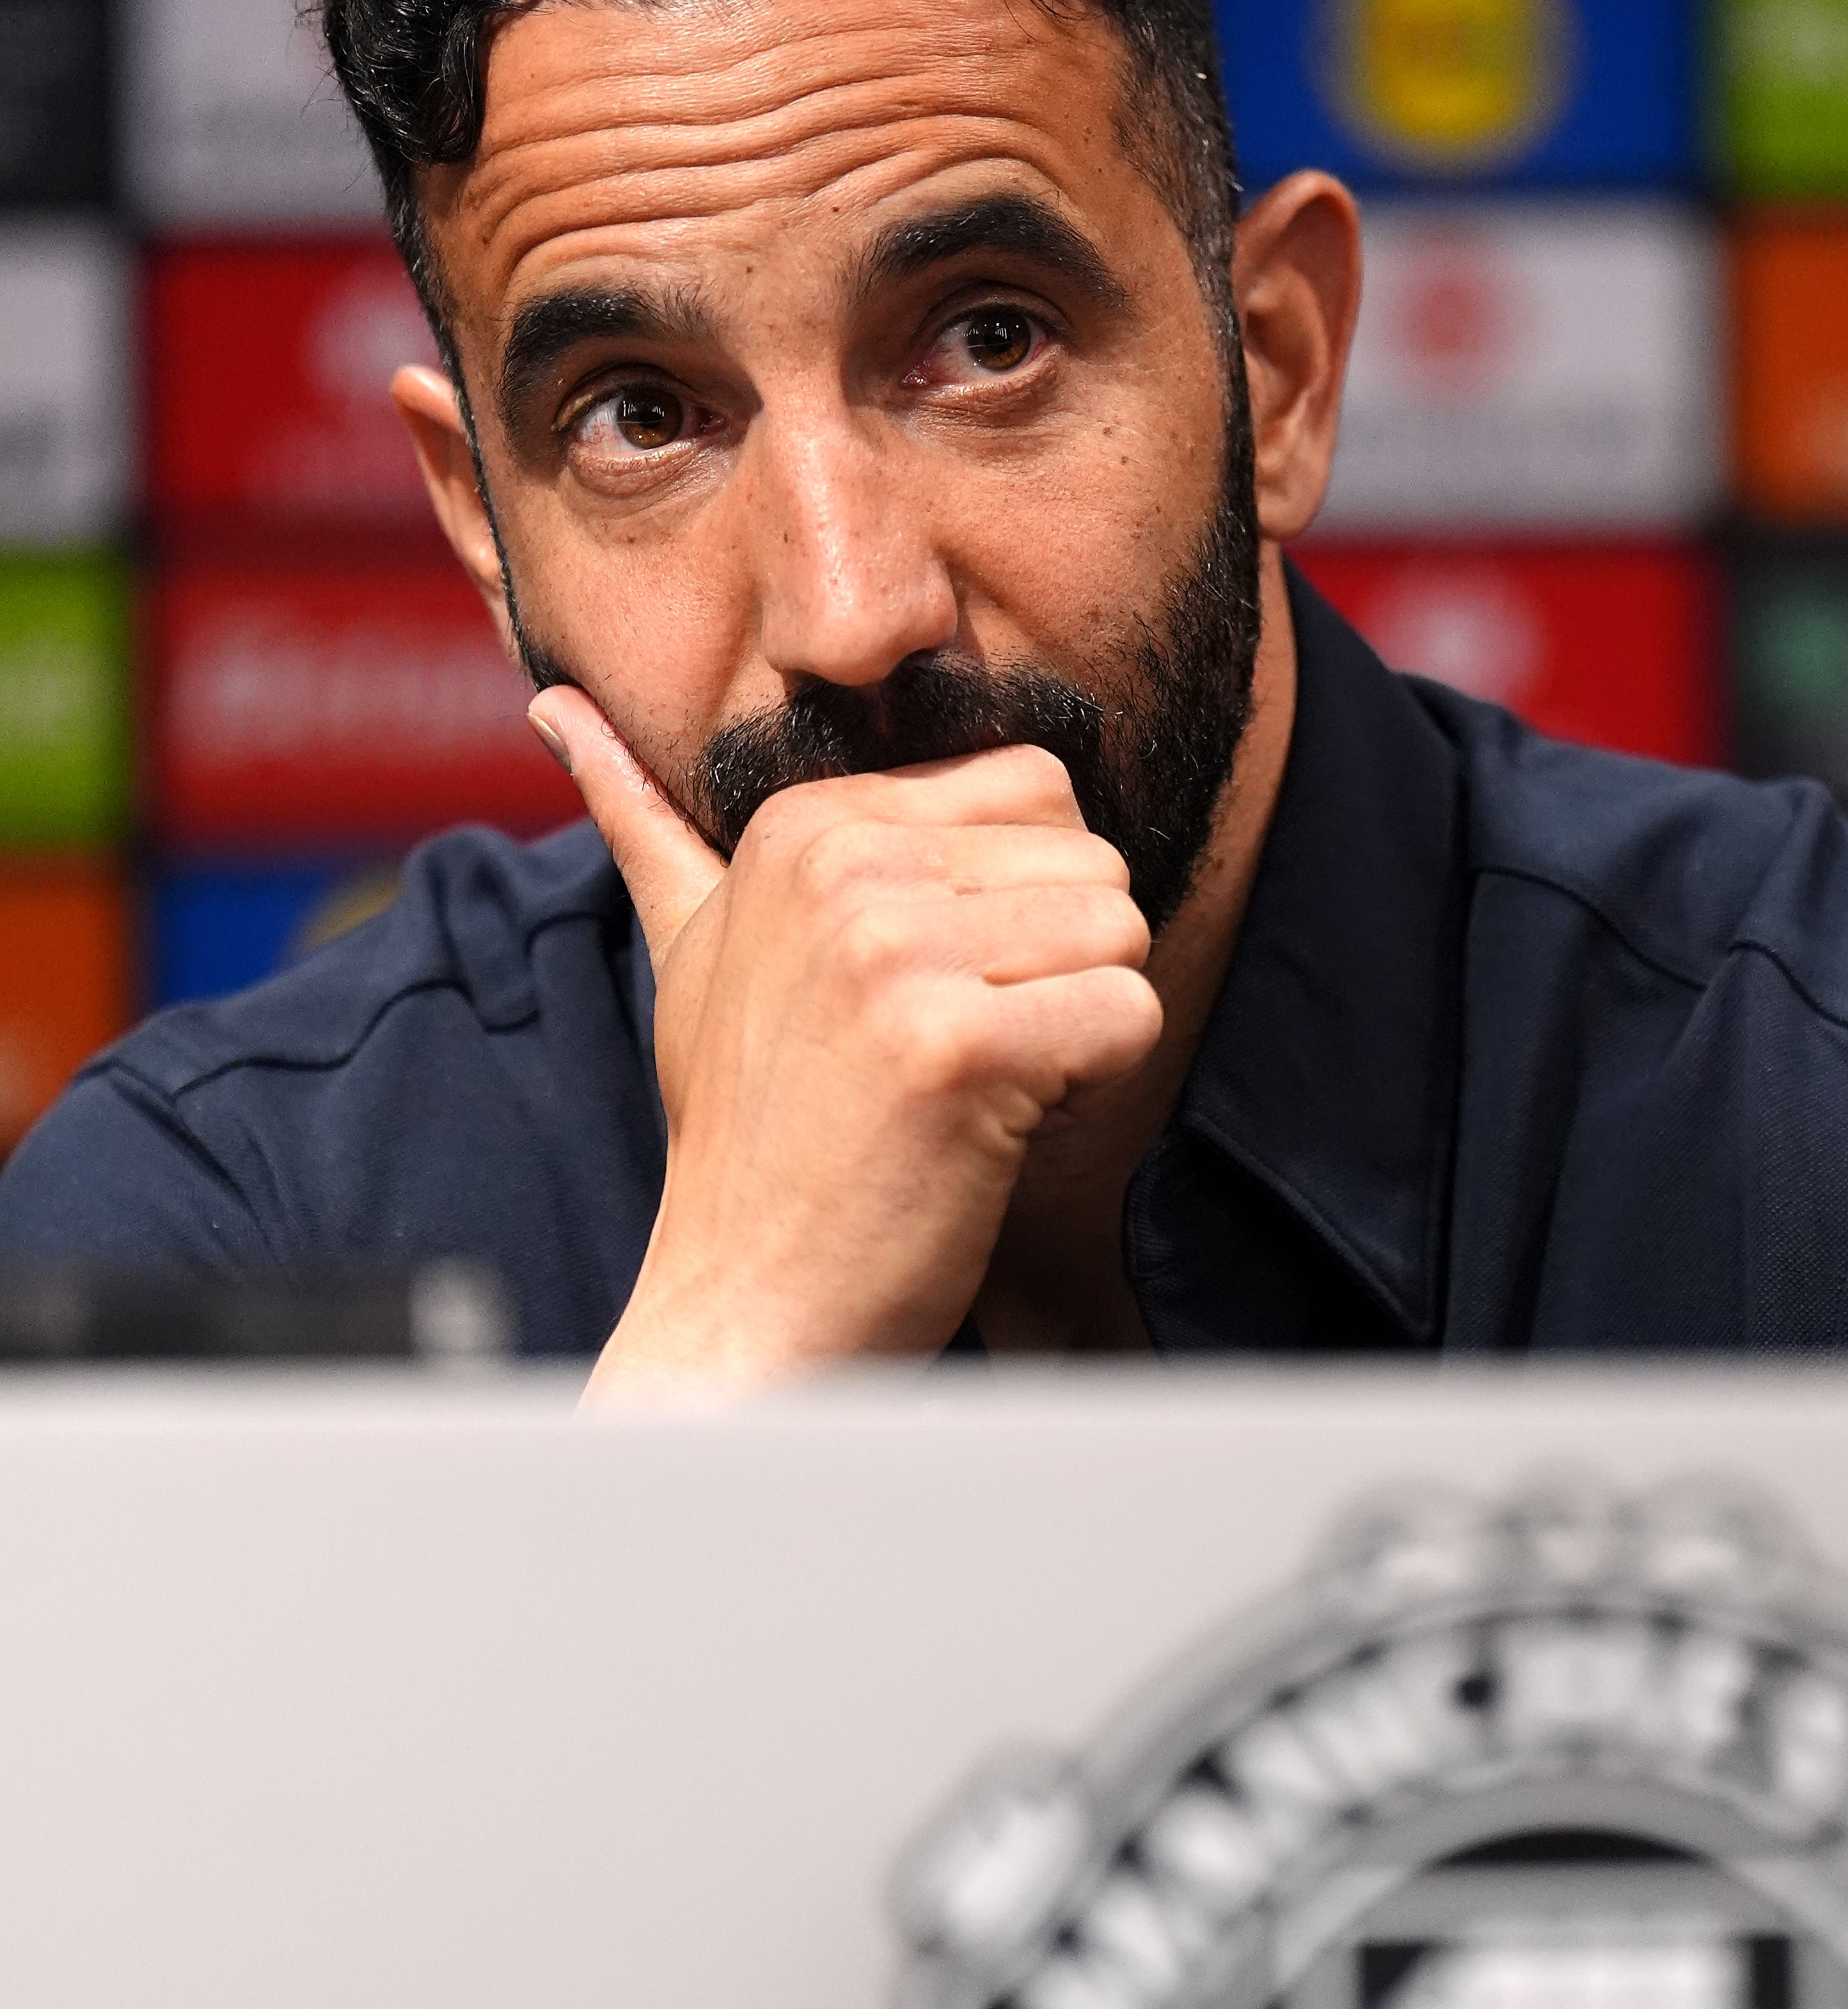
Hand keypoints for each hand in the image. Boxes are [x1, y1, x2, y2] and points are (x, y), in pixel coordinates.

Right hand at [533, 689, 1162, 1391]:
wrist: (742, 1302)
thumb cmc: (745, 1135)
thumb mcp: (687, 952)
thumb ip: (645, 824)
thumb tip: (557, 706)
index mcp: (802, 824)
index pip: (1034, 786)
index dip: (1023, 901)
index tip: (937, 987)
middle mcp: (845, 866)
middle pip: (1090, 857)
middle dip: (1062, 962)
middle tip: (965, 1048)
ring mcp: (896, 953)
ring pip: (1122, 931)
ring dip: (1080, 1025)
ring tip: (977, 1086)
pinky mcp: (957, 1045)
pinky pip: (1129, 1015)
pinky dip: (1096, 1085)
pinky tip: (1000, 1128)